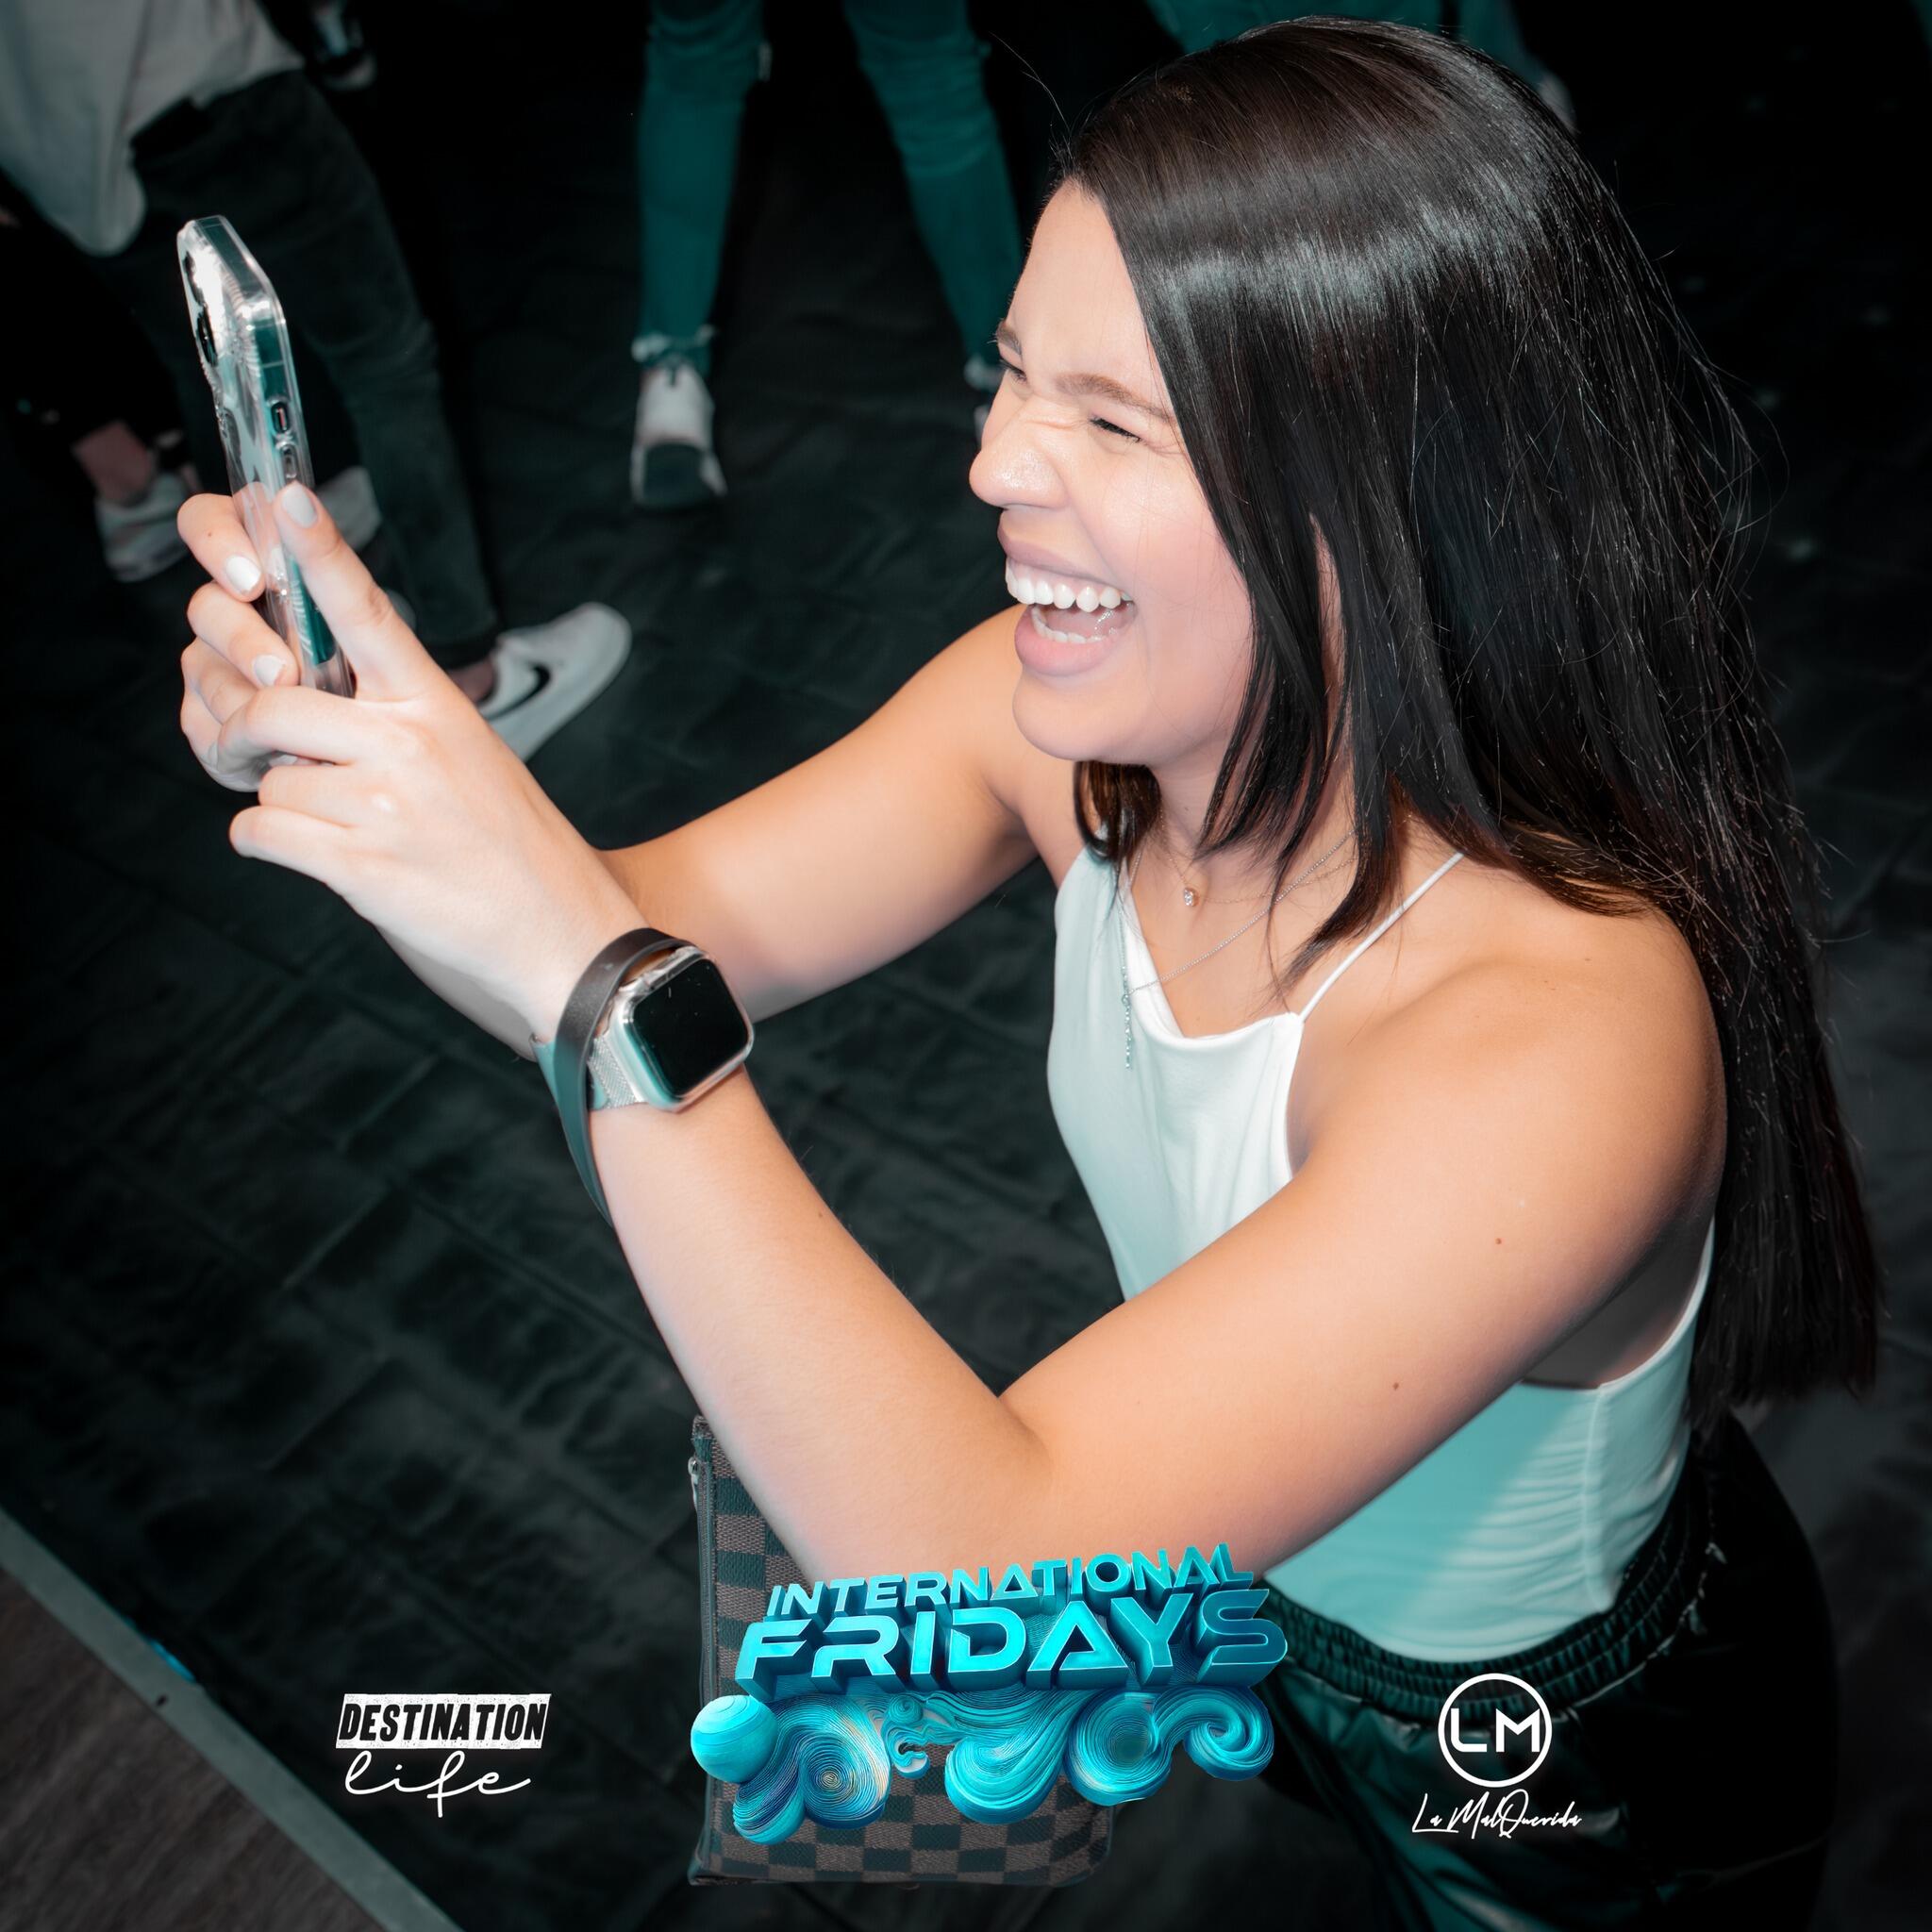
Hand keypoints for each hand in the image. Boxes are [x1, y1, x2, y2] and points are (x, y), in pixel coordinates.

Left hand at [173, 481, 642, 1041]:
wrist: (564, 933)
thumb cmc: (514, 847)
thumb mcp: (469, 759)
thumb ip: (393, 723)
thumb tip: (300, 705)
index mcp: (438, 706)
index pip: (369, 612)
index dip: (322, 553)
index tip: (287, 497)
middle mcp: (410, 745)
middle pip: (273, 703)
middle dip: (243, 731)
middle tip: (244, 752)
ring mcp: (385, 806)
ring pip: (267, 776)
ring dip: (280, 803)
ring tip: (335, 830)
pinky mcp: (361, 867)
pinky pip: (261, 832)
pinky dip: (267, 845)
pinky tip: (317, 857)